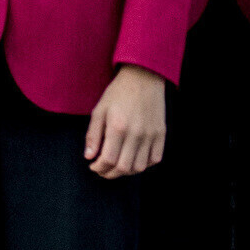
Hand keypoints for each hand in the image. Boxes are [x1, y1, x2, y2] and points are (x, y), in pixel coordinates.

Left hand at [84, 64, 166, 178]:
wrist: (143, 76)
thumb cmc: (118, 92)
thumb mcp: (100, 110)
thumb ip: (93, 135)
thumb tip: (89, 157)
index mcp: (118, 127)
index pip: (108, 160)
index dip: (98, 168)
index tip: (93, 166)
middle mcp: (136, 133)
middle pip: (123, 168)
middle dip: (109, 173)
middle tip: (103, 169)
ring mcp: (150, 134)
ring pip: (139, 167)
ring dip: (126, 172)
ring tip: (117, 166)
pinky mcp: (161, 133)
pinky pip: (154, 159)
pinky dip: (144, 165)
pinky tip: (134, 159)